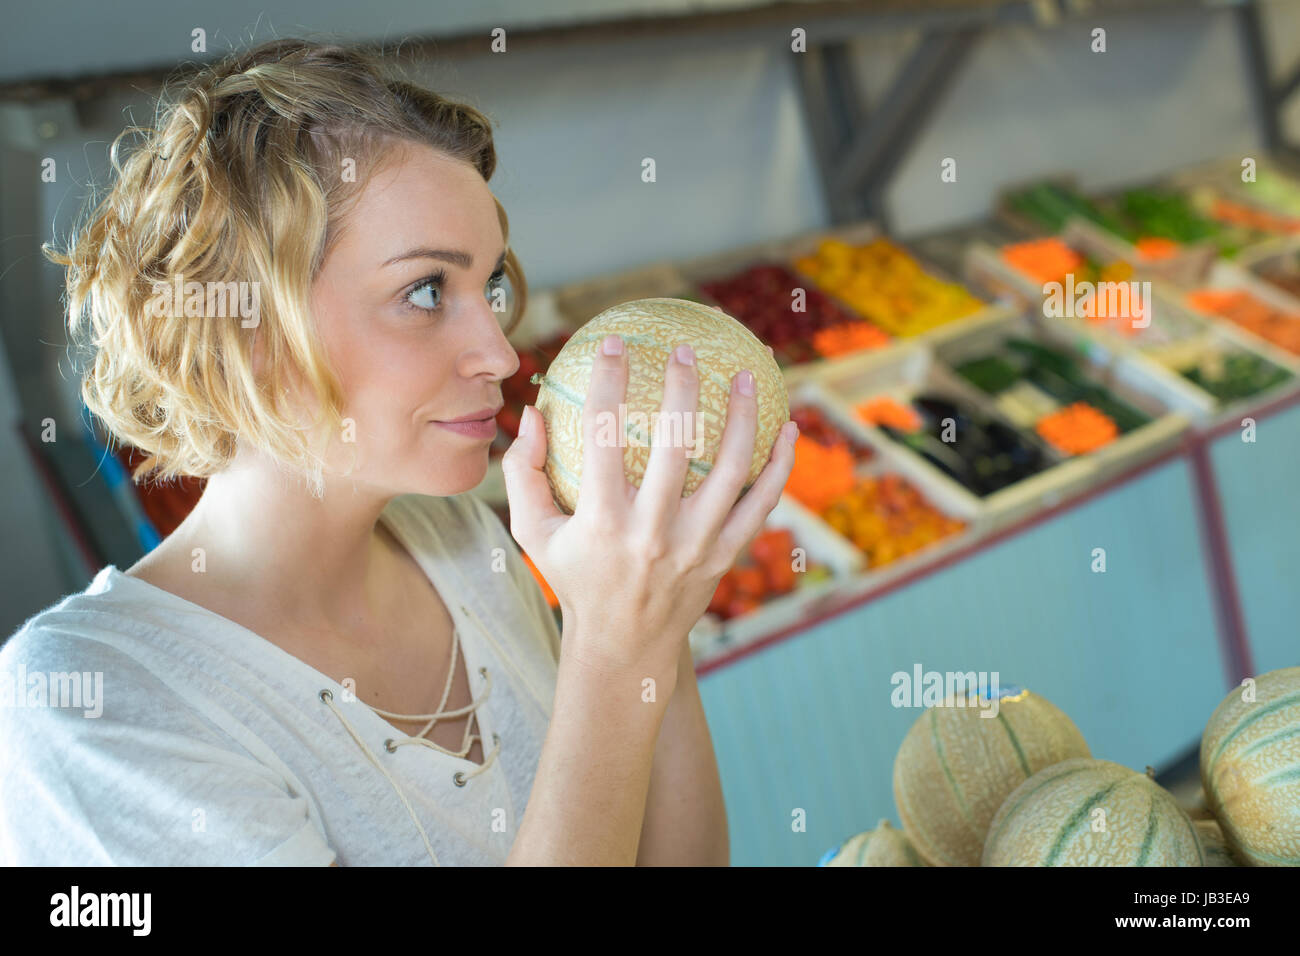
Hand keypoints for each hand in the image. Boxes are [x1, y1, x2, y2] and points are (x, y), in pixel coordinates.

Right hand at [501, 334, 796, 676]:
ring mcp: (694, 548)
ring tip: (747, 377)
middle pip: (676, 449)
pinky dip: (779, 468)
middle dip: (683, 391)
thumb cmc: (574, 577)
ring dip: (744, 421)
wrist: (623, 645)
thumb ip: (523, 473)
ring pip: (730, 473)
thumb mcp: (534, 533)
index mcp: (602, 522)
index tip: (615, 343)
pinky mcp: (724, 558)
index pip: (604, 437)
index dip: (609, 383)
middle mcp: (651, 534)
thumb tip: (533, 412)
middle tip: (686, 353)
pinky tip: (788, 429)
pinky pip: (761, 506)